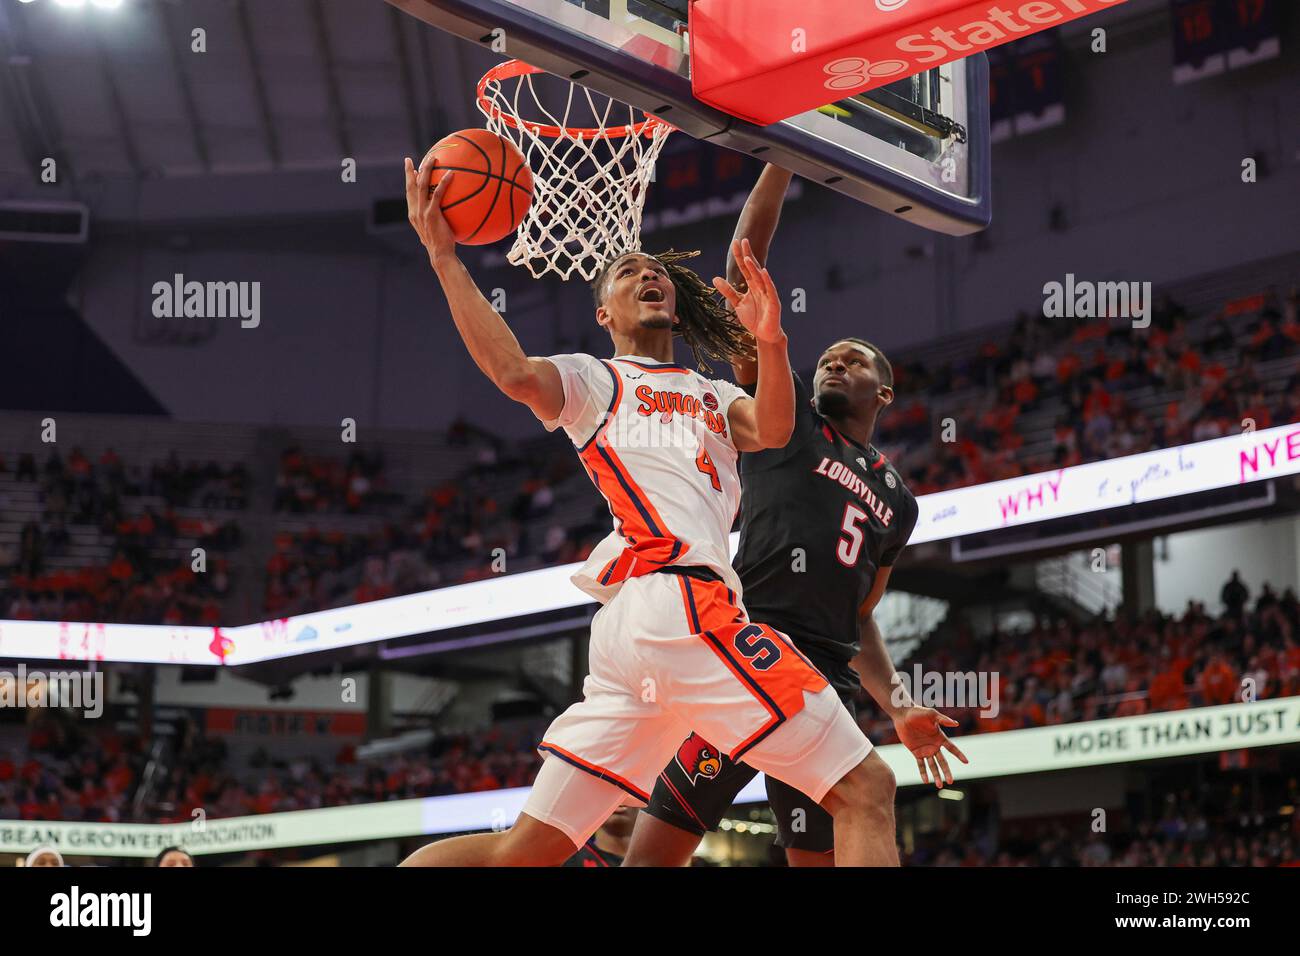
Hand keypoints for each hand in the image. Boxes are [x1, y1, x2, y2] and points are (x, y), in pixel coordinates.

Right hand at [405, 150, 456, 266]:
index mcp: (413, 214)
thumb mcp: (434, 231)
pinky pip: (438, 194)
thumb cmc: (441, 245)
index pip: (409, 194)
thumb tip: (442, 215)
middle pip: (410, 186)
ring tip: (432, 158)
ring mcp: (422, 212)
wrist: (440, 254)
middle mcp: (414, 211)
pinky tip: (451, 173)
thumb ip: (433, 220)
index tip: (410, 169)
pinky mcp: (432, 214)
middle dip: (409, 171)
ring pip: (422, 185)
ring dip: (426, 170)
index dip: (409, 180)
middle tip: (410, 159)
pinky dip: (444, 182)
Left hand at [713, 238, 783, 344]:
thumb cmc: (754, 319)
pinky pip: (770, 290)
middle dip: (748, 255)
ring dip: (754, 267)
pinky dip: (767, 281)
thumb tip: (715, 278)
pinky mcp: (774, 303)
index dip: (740, 256)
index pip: (745, 268)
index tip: (734, 243)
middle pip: (753, 268)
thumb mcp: (737, 303)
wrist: (764, 335)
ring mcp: (768, 294)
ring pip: (760, 278)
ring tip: (748, 257)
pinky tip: (764, 272)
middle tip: (742, 240)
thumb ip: (728, 291)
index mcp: (752, 286)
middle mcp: (760, 286)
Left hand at [893, 706, 968, 788]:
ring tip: (939, 785)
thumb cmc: (918, 712)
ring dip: (936, 775)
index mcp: (940, 737)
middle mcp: (934, 745)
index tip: (966, 762)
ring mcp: (925, 750)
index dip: (959, 755)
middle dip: (947, 772)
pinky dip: (923, 772)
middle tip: (951, 782)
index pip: (952, 748)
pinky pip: (920, 764)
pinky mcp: (915, 752)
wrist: (902, 714)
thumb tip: (956, 724)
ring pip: (932, 765)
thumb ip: (943, 719)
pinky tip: (926, 781)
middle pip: (943, 761)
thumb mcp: (931, 714)